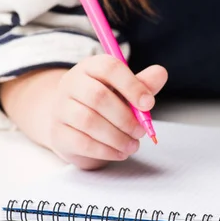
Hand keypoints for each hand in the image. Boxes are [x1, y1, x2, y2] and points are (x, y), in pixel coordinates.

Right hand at [49, 55, 167, 169]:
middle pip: (97, 96)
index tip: (149, 104)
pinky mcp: (58, 133)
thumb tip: (161, 73)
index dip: (132, 85)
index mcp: (91, 68)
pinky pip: (82, 142)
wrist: (76, 126)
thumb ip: (144, 84)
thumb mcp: (127, 91)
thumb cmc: (107, 104)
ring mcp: (61, 109)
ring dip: (117, 137)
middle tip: (141, 131)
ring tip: (133, 145)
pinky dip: (106, 150)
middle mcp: (71, 84)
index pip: (109, 68)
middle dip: (125, 118)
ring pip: (89, 121)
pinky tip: (120, 153)